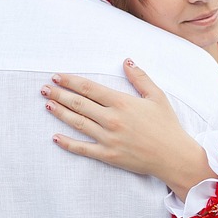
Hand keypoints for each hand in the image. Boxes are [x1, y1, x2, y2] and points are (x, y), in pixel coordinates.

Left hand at [42, 59, 215, 199]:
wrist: (174, 156)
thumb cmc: (167, 125)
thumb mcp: (156, 96)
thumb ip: (140, 77)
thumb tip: (126, 60)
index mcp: (122, 103)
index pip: (89, 89)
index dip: (71, 81)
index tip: (57, 76)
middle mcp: (112, 119)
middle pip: (79, 104)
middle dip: (59, 94)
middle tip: (44, 88)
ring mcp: (108, 139)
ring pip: (78, 123)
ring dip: (60, 113)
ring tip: (47, 105)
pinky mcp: (108, 155)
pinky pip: (83, 148)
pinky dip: (67, 143)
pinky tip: (55, 137)